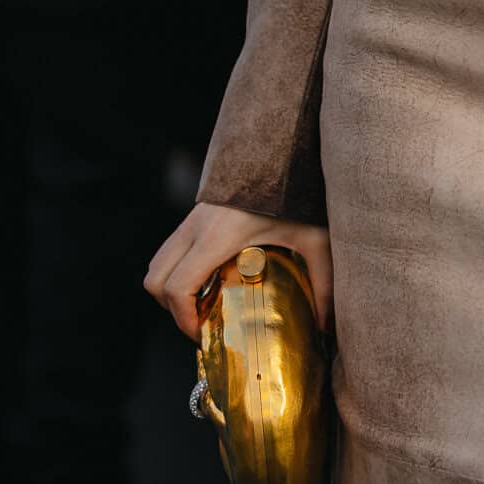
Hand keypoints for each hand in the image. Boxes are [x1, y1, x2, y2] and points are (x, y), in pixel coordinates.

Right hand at [144, 200, 333, 339]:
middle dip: (171, 310)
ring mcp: (190, 218)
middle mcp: (195, 227)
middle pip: (155, 279)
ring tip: (204, 305)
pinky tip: (210, 280)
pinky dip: (176, 271)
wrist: (281, 147)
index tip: (202, 335)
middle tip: (201, 324)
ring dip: (170, 290)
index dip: (182, 320)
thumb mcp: (314, 238)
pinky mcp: (194, 214)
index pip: (178, 287)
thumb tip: (328, 327)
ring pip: (157, 264)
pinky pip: (168, 251)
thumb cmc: (296, 191)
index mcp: (216, 237)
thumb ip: (323, 281)